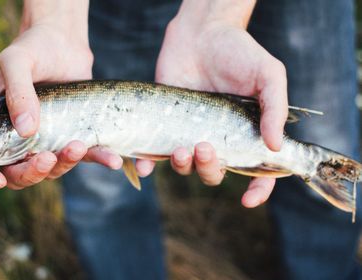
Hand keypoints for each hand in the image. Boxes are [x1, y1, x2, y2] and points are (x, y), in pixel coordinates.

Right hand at [0, 1, 124, 190]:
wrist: (64, 41)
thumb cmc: (34, 48)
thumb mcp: (17, 62)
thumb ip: (17, 92)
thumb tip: (26, 130)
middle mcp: (20, 138)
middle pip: (19, 174)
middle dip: (31, 173)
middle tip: (47, 158)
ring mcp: (49, 139)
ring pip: (52, 170)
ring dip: (64, 164)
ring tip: (78, 145)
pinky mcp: (75, 134)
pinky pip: (86, 154)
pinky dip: (99, 159)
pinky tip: (113, 160)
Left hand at [155, 0, 287, 207]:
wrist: (201, 32)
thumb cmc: (239, 52)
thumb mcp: (269, 75)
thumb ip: (275, 109)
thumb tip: (274, 147)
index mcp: (245, 133)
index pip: (256, 170)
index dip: (257, 189)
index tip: (248, 198)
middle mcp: (217, 138)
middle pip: (215, 172)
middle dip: (209, 168)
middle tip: (203, 146)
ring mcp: (189, 133)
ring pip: (185, 167)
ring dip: (183, 166)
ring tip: (181, 148)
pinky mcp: (165, 124)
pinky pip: (155, 152)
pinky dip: (148, 163)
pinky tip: (144, 166)